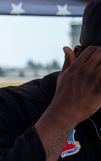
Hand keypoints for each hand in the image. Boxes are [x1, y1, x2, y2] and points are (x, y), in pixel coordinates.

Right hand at [34, 45, 100, 160]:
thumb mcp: (63, 76)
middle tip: (100, 65)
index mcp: (76, 66)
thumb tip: (66, 48)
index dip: (96, 51)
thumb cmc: (63, 95)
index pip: (92, 49)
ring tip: (99, 74)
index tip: (97, 58)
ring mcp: (94, 79)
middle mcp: (85, 70)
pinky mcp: (100, 89)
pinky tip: (100, 82)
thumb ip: (68, 61)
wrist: (63, 113)